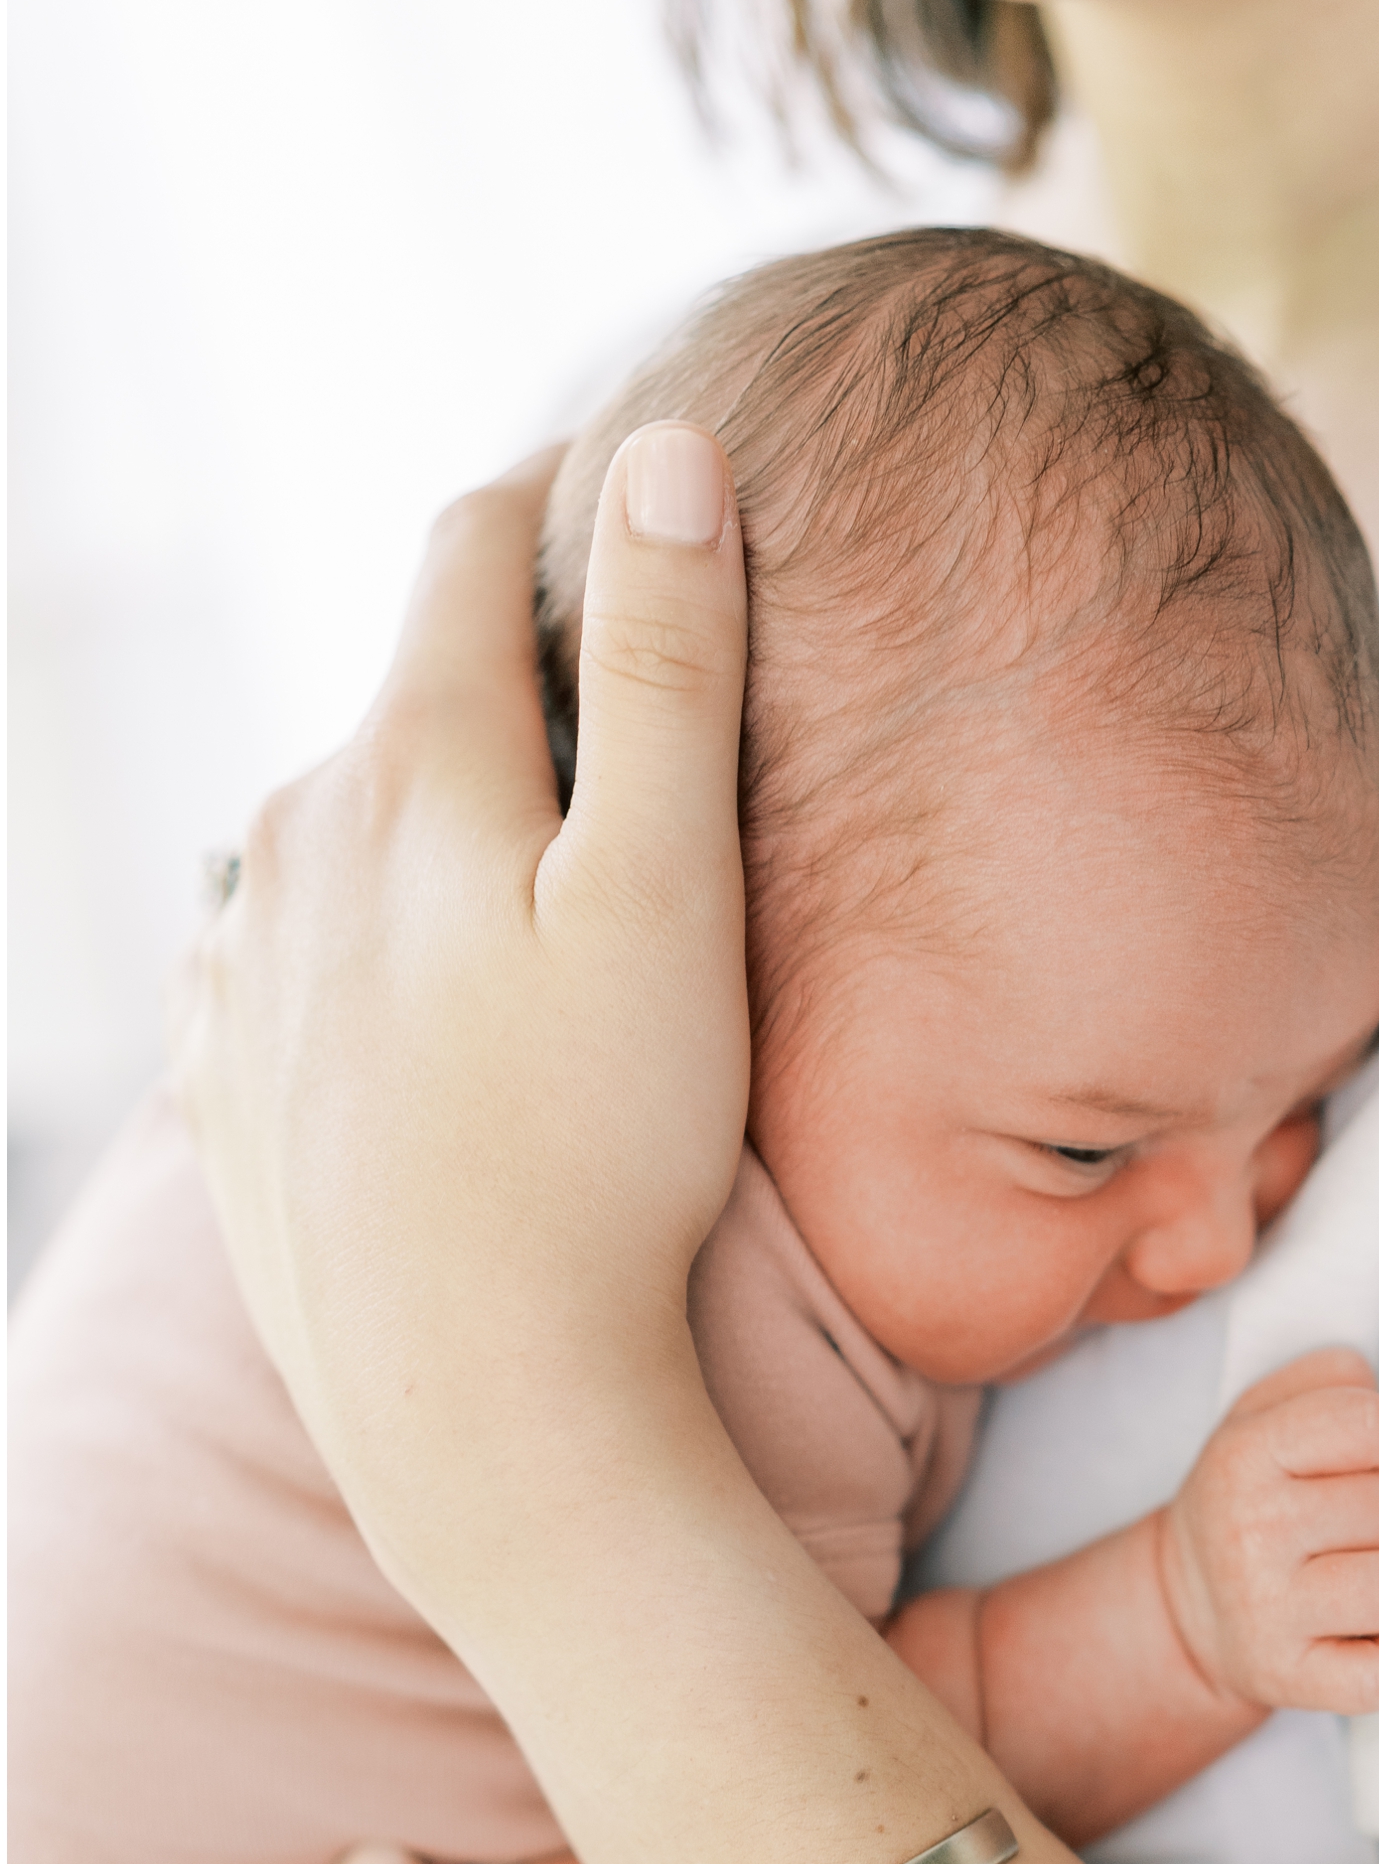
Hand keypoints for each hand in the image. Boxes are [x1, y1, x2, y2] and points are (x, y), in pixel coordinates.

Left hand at [168, 427, 750, 1619]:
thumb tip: (668, 456)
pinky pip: (285, 955)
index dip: (555, 500)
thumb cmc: (605, 1154)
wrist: (479, 1407)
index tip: (624, 495)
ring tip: (531, 900)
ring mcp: (238, 968)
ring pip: (341, 830)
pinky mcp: (220, 1084)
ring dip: (431, 822)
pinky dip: (361, 943)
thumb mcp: (673, 893)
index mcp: (410, 766)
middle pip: (406, 696)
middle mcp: (290, 841)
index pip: (468, 551)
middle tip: (621, 733)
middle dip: (505, 684)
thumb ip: (669, 666)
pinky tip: (428, 1013)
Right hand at [1158, 1347, 1378, 1712]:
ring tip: (1358, 1581)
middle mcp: (1250, 1531)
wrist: (1184, 1607)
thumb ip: (1325, 1378)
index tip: (1361, 1468)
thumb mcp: (1260, 1415)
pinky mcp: (1289, 1678)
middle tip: (1350, 1532)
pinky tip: (1374, 1640)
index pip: (1372, 1423)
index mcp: (1244, 1454)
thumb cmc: (1250, 1501)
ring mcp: (1267, 1612)